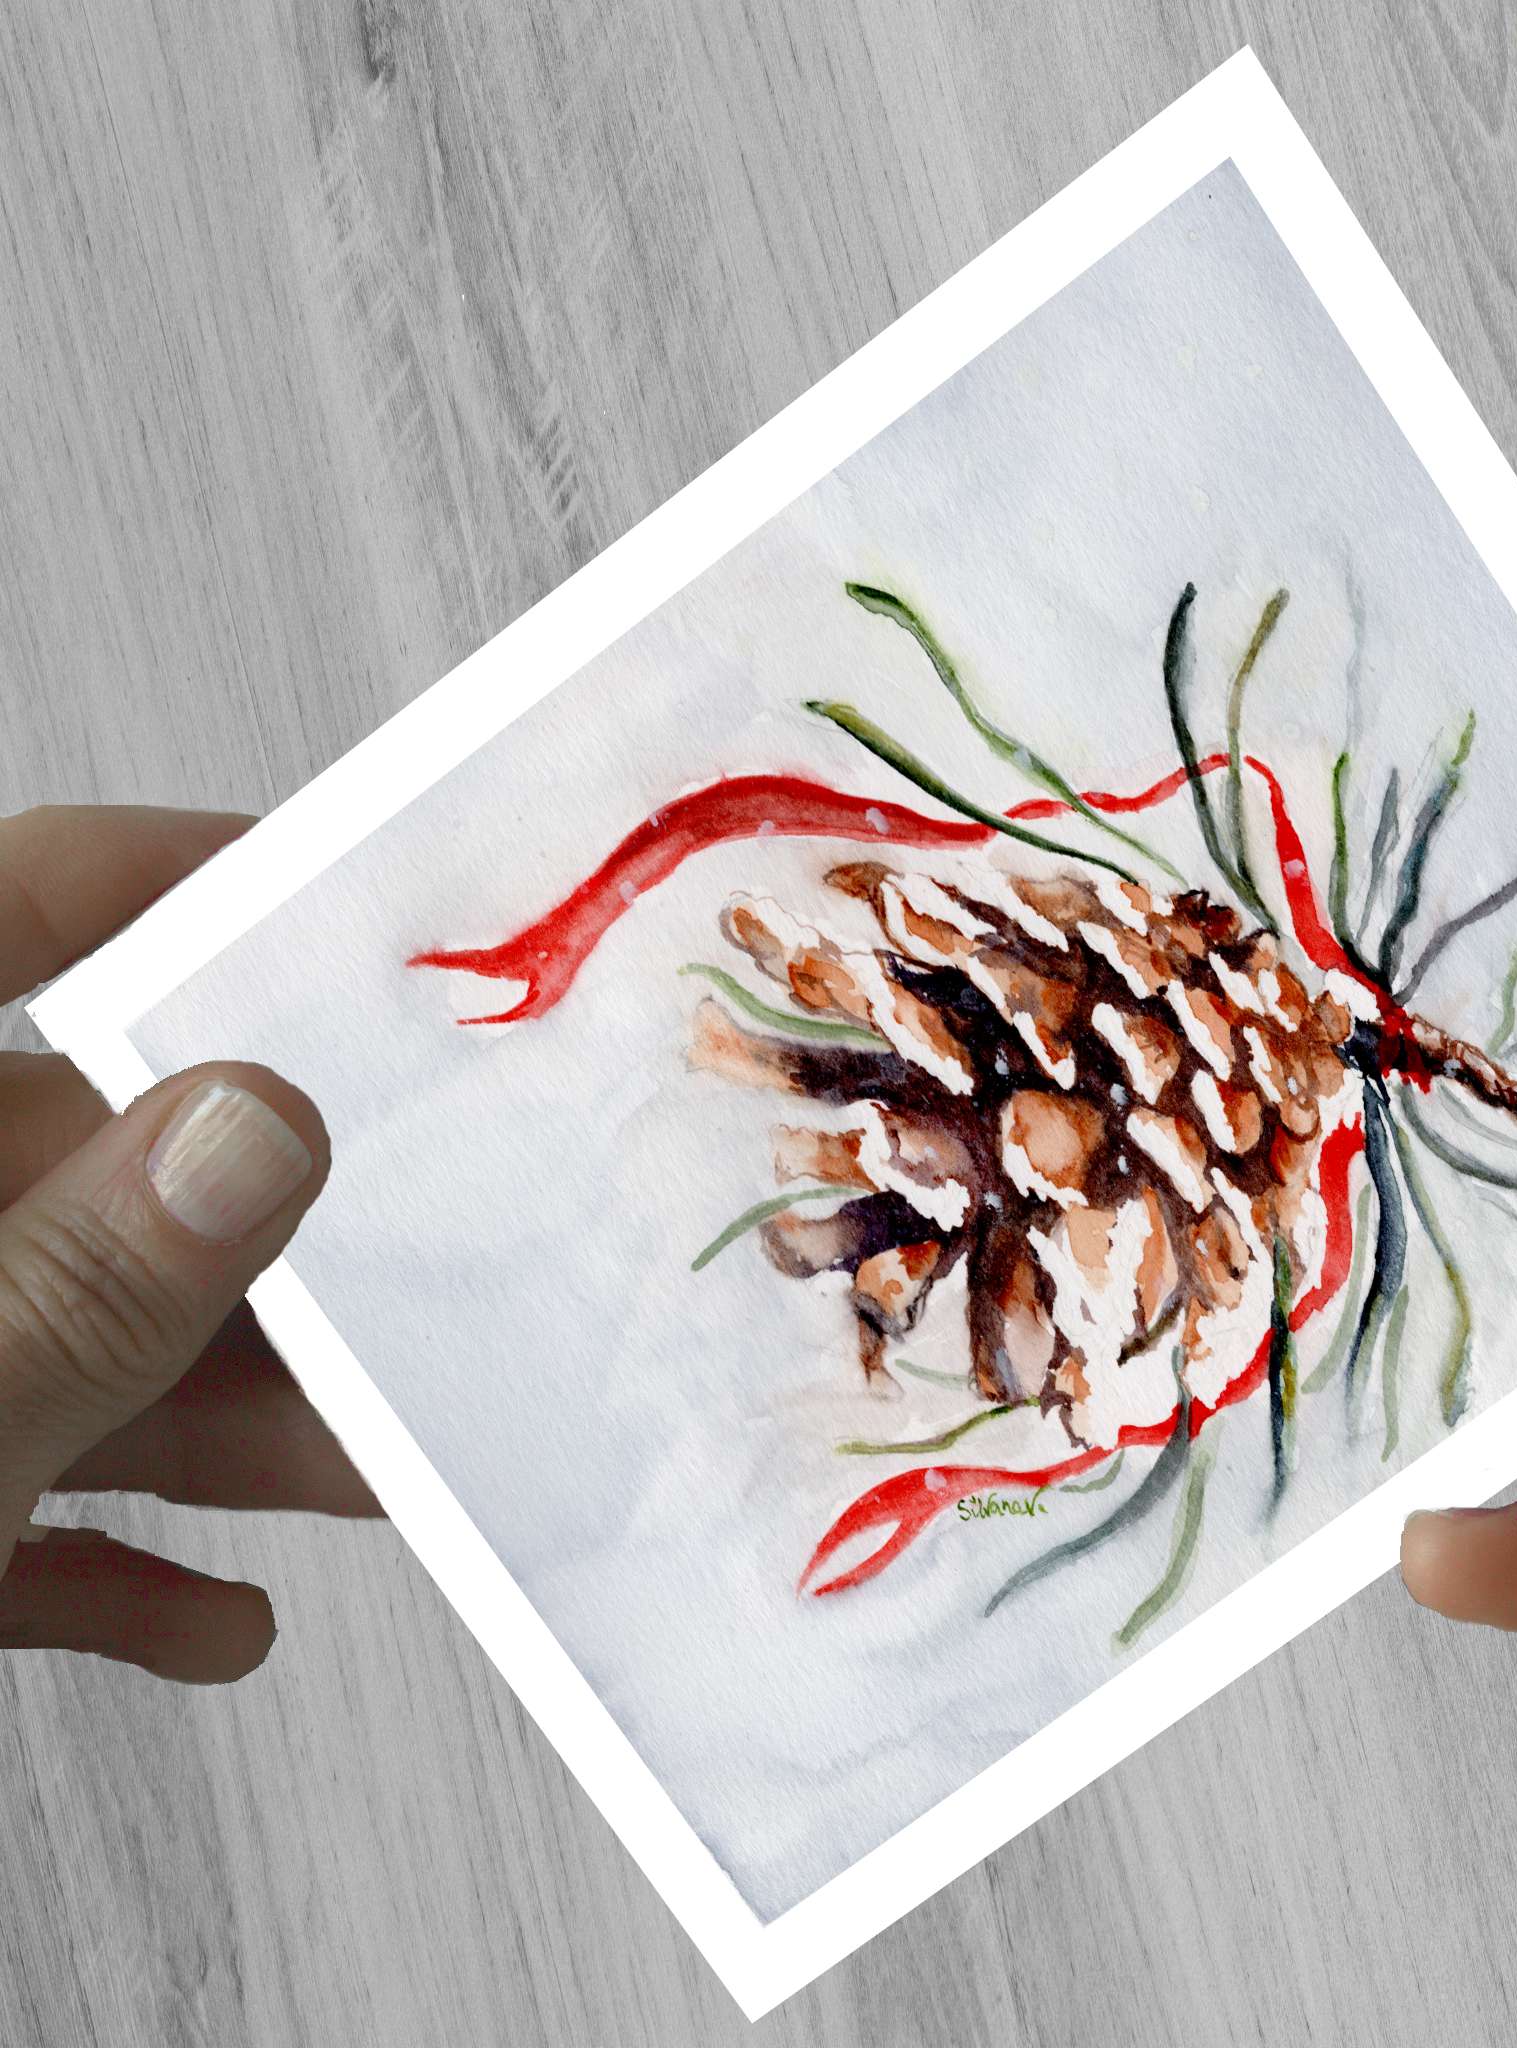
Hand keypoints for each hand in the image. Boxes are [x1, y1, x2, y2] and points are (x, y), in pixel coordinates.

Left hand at [0, 806, 374, 1683]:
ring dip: (218, 1427)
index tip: (310, 901)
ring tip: (357, 1476)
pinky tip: (206, 1618)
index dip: (151, 884)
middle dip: (256, 1254)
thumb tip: (248, 1128)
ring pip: (50, 1352)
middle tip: (399, 1279)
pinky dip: (105, 1567)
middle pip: (69, 1179)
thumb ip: (68, 1288)